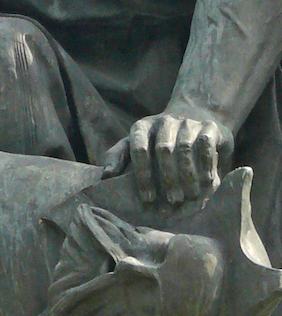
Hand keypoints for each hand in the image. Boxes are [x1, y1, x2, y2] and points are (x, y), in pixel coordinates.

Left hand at [100, 111, 232, 207]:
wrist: (193, 113)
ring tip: (190, 197)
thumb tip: (106, 176)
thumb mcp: (134, 143)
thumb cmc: (158, 138)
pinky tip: (208, 182)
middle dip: (168, 179)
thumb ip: (118, 156)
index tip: (148, 199)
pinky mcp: (209, 126)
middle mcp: (165, 121)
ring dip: (188, 176)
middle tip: (172, 201)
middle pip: (164, 150)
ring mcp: (188, 122)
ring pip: (185, 148)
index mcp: (142, 126)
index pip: (139, 149)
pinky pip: (206, 145)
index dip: (143, 175)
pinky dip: (206, 164)